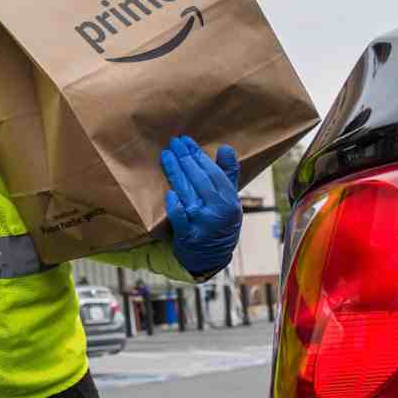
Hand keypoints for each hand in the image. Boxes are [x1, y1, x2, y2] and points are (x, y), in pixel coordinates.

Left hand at [162, 136, 241, 276]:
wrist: (211, 256)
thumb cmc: (220, 222)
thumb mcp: (230, 200)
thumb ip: (228, 174)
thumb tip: (225, 148)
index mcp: (229, 200)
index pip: (213, 173)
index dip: (199, 156)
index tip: (187, 141)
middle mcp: (217, 211)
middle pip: (198, 180)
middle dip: (185, 159)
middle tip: (174, 143)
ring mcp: (202, 223)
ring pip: (187, 194)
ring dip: (175, 173)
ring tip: (166, 155)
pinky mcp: (187, 235)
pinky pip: (180, 218)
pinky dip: (175, 206)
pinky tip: (169, 193)